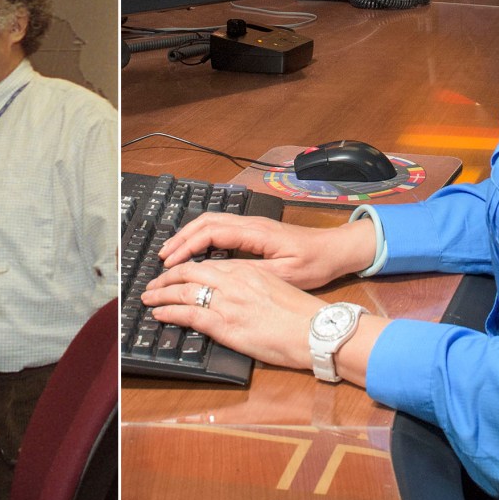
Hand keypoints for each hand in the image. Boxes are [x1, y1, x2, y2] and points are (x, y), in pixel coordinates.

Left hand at [144, 258, 326, 371]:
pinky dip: (169, 312)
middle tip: (153, 285)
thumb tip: (235, 293)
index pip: (205, 263)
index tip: (174, 272)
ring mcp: (227, 303)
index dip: (184, 267)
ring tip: (149, 298)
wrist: (314, 329)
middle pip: (188, 272)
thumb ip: (251, 285)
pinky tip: (159, 314)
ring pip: (183, 291)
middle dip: (165, 278)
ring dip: (161, 294)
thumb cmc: (301, 313)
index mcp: (246, 270)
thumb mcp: (275, 287)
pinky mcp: (225, 325)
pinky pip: (188, 314)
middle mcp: (233, 281)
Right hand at [158, 212, 373, 289]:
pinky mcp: (255, 231)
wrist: (336, 250)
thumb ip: (253, 274)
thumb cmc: (315, 263)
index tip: (170, 261)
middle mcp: (251, 224)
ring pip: (211, 223)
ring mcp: (252, 225)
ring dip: (189, 236)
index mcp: (256, 232)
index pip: (211, 233)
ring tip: (172, 253)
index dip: (187, 246)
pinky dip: (202, 237)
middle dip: (180, 238)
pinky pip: (221, 228)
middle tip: (162, 258)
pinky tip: (196, 252)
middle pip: (205, 222)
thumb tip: (221, 277)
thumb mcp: (285, 275)